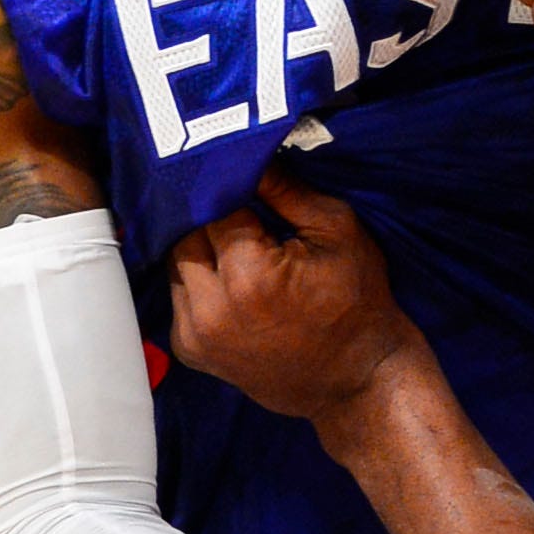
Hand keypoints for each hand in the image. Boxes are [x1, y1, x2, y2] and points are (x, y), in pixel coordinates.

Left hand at [169, 168, 426, 426]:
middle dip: (212, 219)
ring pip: (176, 263)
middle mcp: (210, 307)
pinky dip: (198, 282)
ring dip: (201, 250)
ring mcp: (195, 334)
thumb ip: (286, 189)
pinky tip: (232, 281)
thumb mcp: (337, 230)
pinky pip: (179, 295)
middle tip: (245, 214)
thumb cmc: (357, 302)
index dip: (231, 187)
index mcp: (248, 274)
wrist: (355, 380)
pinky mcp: (190, 351)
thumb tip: (250, 153)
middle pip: (185, 233)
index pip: (215, 205)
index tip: (246, 180)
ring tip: (239, 247)